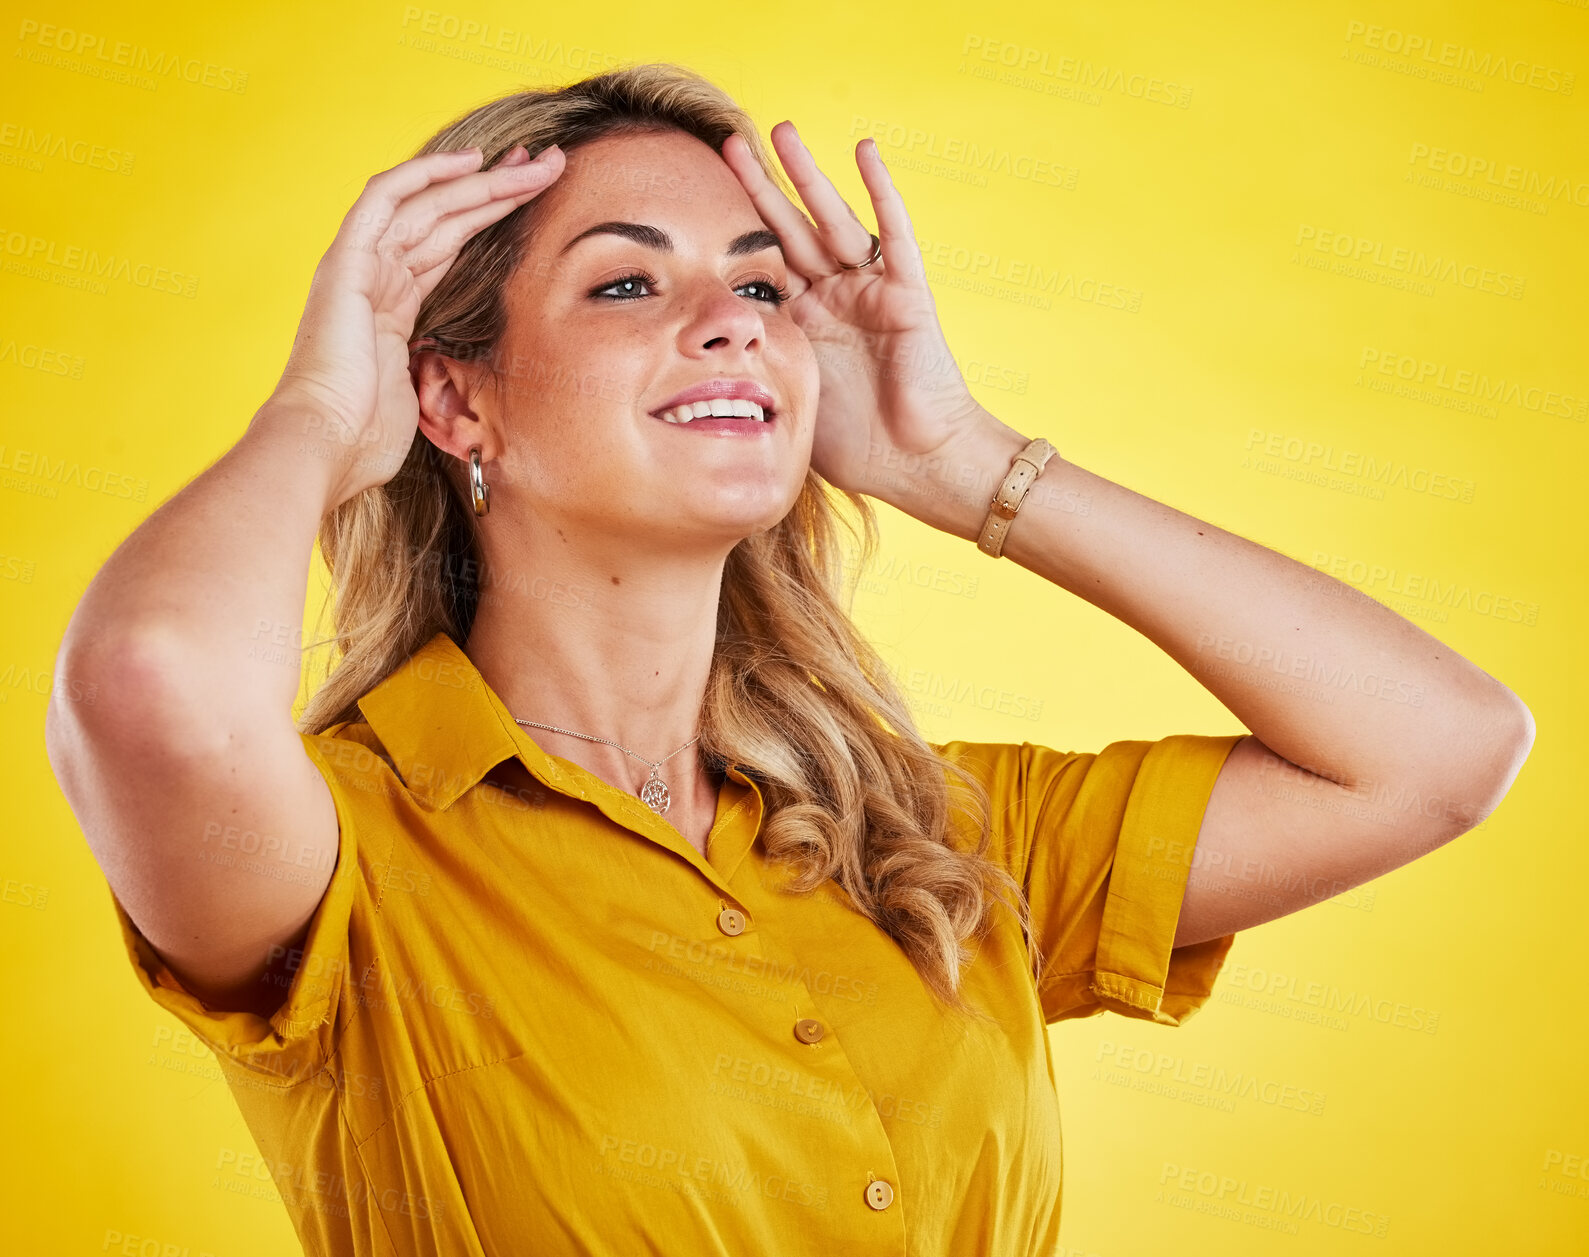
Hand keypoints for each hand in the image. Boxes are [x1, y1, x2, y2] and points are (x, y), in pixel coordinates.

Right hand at [263, 142, 565, 506]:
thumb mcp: (422, 399)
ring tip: (534, 163)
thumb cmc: (367, 439)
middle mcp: (373, 279)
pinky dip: (424, 175)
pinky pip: (384, 200)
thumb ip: (441, 376)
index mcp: (389, 309)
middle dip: (496, 189)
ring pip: (427, 205)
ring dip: (482, 181)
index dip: (487, 218)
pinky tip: (468, 161)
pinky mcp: (347, 264)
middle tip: (547, 166)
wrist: (325, 446)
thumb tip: (478, 390)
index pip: (445, 247)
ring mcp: (358, 268)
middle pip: (443, 218)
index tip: (533, 198)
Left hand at [721, 122, 989, 498]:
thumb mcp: (787, 403)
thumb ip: (752, 377)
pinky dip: (882, 192)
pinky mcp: (906, 294)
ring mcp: (870, 291)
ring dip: (809, 177)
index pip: (762, 265)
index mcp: (802, 323)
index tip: (697, 197)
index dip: (734, 231)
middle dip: (762, 188)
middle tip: (730, 144)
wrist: (916, 464)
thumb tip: (691, 378)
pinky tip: (864, 151)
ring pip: (834, 220)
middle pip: (791, 230)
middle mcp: (834, 298)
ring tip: (782, 132)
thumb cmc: (858, 447)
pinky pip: (894, 234)